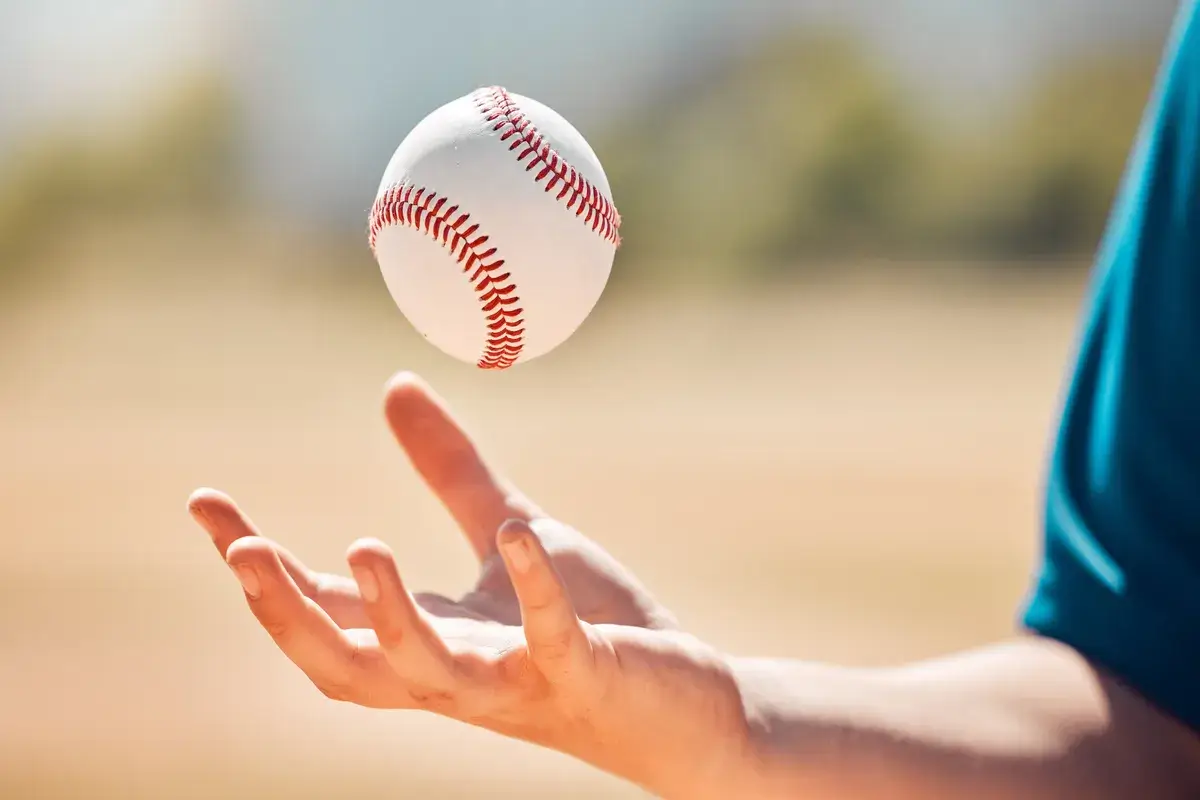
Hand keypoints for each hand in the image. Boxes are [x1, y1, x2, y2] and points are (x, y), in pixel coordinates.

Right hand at [188, 372, 751, 797]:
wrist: (678, 700)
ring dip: (388, 617)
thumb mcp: (507, 531)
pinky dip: (532, 594)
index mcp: (429, 637)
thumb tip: (392, 385)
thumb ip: (450, 471)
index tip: (204, 502)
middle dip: (287, 615)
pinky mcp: (584, 674)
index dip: (258, 565)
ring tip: (361, 546)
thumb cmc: (586, 622)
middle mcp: (455, 674)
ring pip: (427, 674)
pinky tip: (517, 534)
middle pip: (346, 665)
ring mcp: (517, 682)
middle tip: (240, 552)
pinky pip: (550, 641)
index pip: (325, 609)